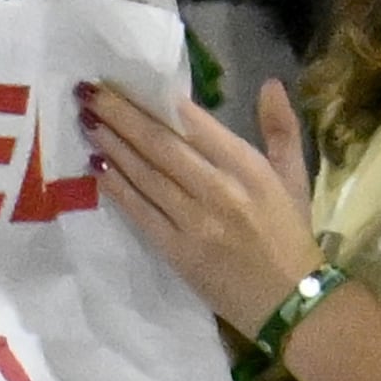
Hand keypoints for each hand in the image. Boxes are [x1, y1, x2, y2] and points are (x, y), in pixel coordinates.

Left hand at [79, 77, 320, 334]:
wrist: (289, 297)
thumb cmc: (289, 233)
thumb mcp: (295, 175)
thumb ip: (281, 128)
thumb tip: (268, 83)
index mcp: (248, 166)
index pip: (194, 126)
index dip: (155, 104)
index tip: (124, 85)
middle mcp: (219, 189)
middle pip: (161, 146)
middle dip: (121, 117)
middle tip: (87, 94)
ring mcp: (194, 221)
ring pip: (145, 175)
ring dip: (112, 146)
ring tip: (85, 122)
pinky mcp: (176, 250)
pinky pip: (140, 212)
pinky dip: (117, 188)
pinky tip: (95, 167)